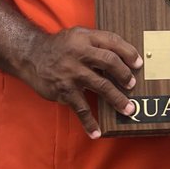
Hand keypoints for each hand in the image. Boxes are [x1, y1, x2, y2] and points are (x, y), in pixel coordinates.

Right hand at [21, 27, 141, 137]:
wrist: (30, 55)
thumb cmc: (60, 47)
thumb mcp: (78, 36)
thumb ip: (97, 43)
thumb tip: (125, 58)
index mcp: (85, 38)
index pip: (112, 41)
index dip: (128, 52)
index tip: (139, 64)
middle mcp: (79, 53)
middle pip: (109, 62)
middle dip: (124, 75)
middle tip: (132, 85)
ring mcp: (72, 72)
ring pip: (101, 86)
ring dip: (117, 99)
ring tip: (129, 109)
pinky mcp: (64, 90)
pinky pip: (81, 108)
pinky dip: (89, 122)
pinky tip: (97, 132)